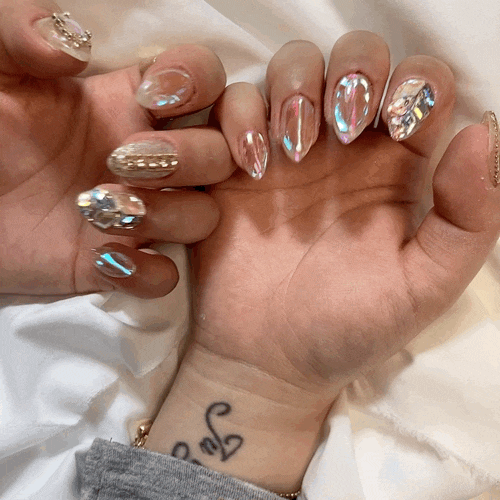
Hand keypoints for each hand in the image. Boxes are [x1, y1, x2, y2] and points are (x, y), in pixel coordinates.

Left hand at [0, 0, 231, 296]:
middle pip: (221, 155)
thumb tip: (73, 46)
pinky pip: (166, 275)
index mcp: (129, 103)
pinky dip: (146, 273)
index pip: (205, 79)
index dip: (199, 82)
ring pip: (203, 216)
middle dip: (188, 159)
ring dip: (165, 215)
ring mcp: (143, 213)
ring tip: (99, 210)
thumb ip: (18, 31)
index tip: (153, 100)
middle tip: (124, 163)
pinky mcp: (123, 262)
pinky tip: (104, 260)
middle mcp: (152, 158)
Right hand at [144, 33, 497, 493]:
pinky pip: (235, 104)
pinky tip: (251, 165)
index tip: (399, 127)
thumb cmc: (346, 328)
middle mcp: (342, 148)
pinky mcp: (236, 164)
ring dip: (296, 86)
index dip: (415, 83)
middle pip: (356, 54)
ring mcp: (285, 151)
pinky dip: (242, 116)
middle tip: (341, 129)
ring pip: (294, 65)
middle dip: (353, 71)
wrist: (267, 358)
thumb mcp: (423, 285)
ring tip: (294, 147)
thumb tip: (483, 134)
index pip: (421, 82)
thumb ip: (468, 218)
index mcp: (396, 168)